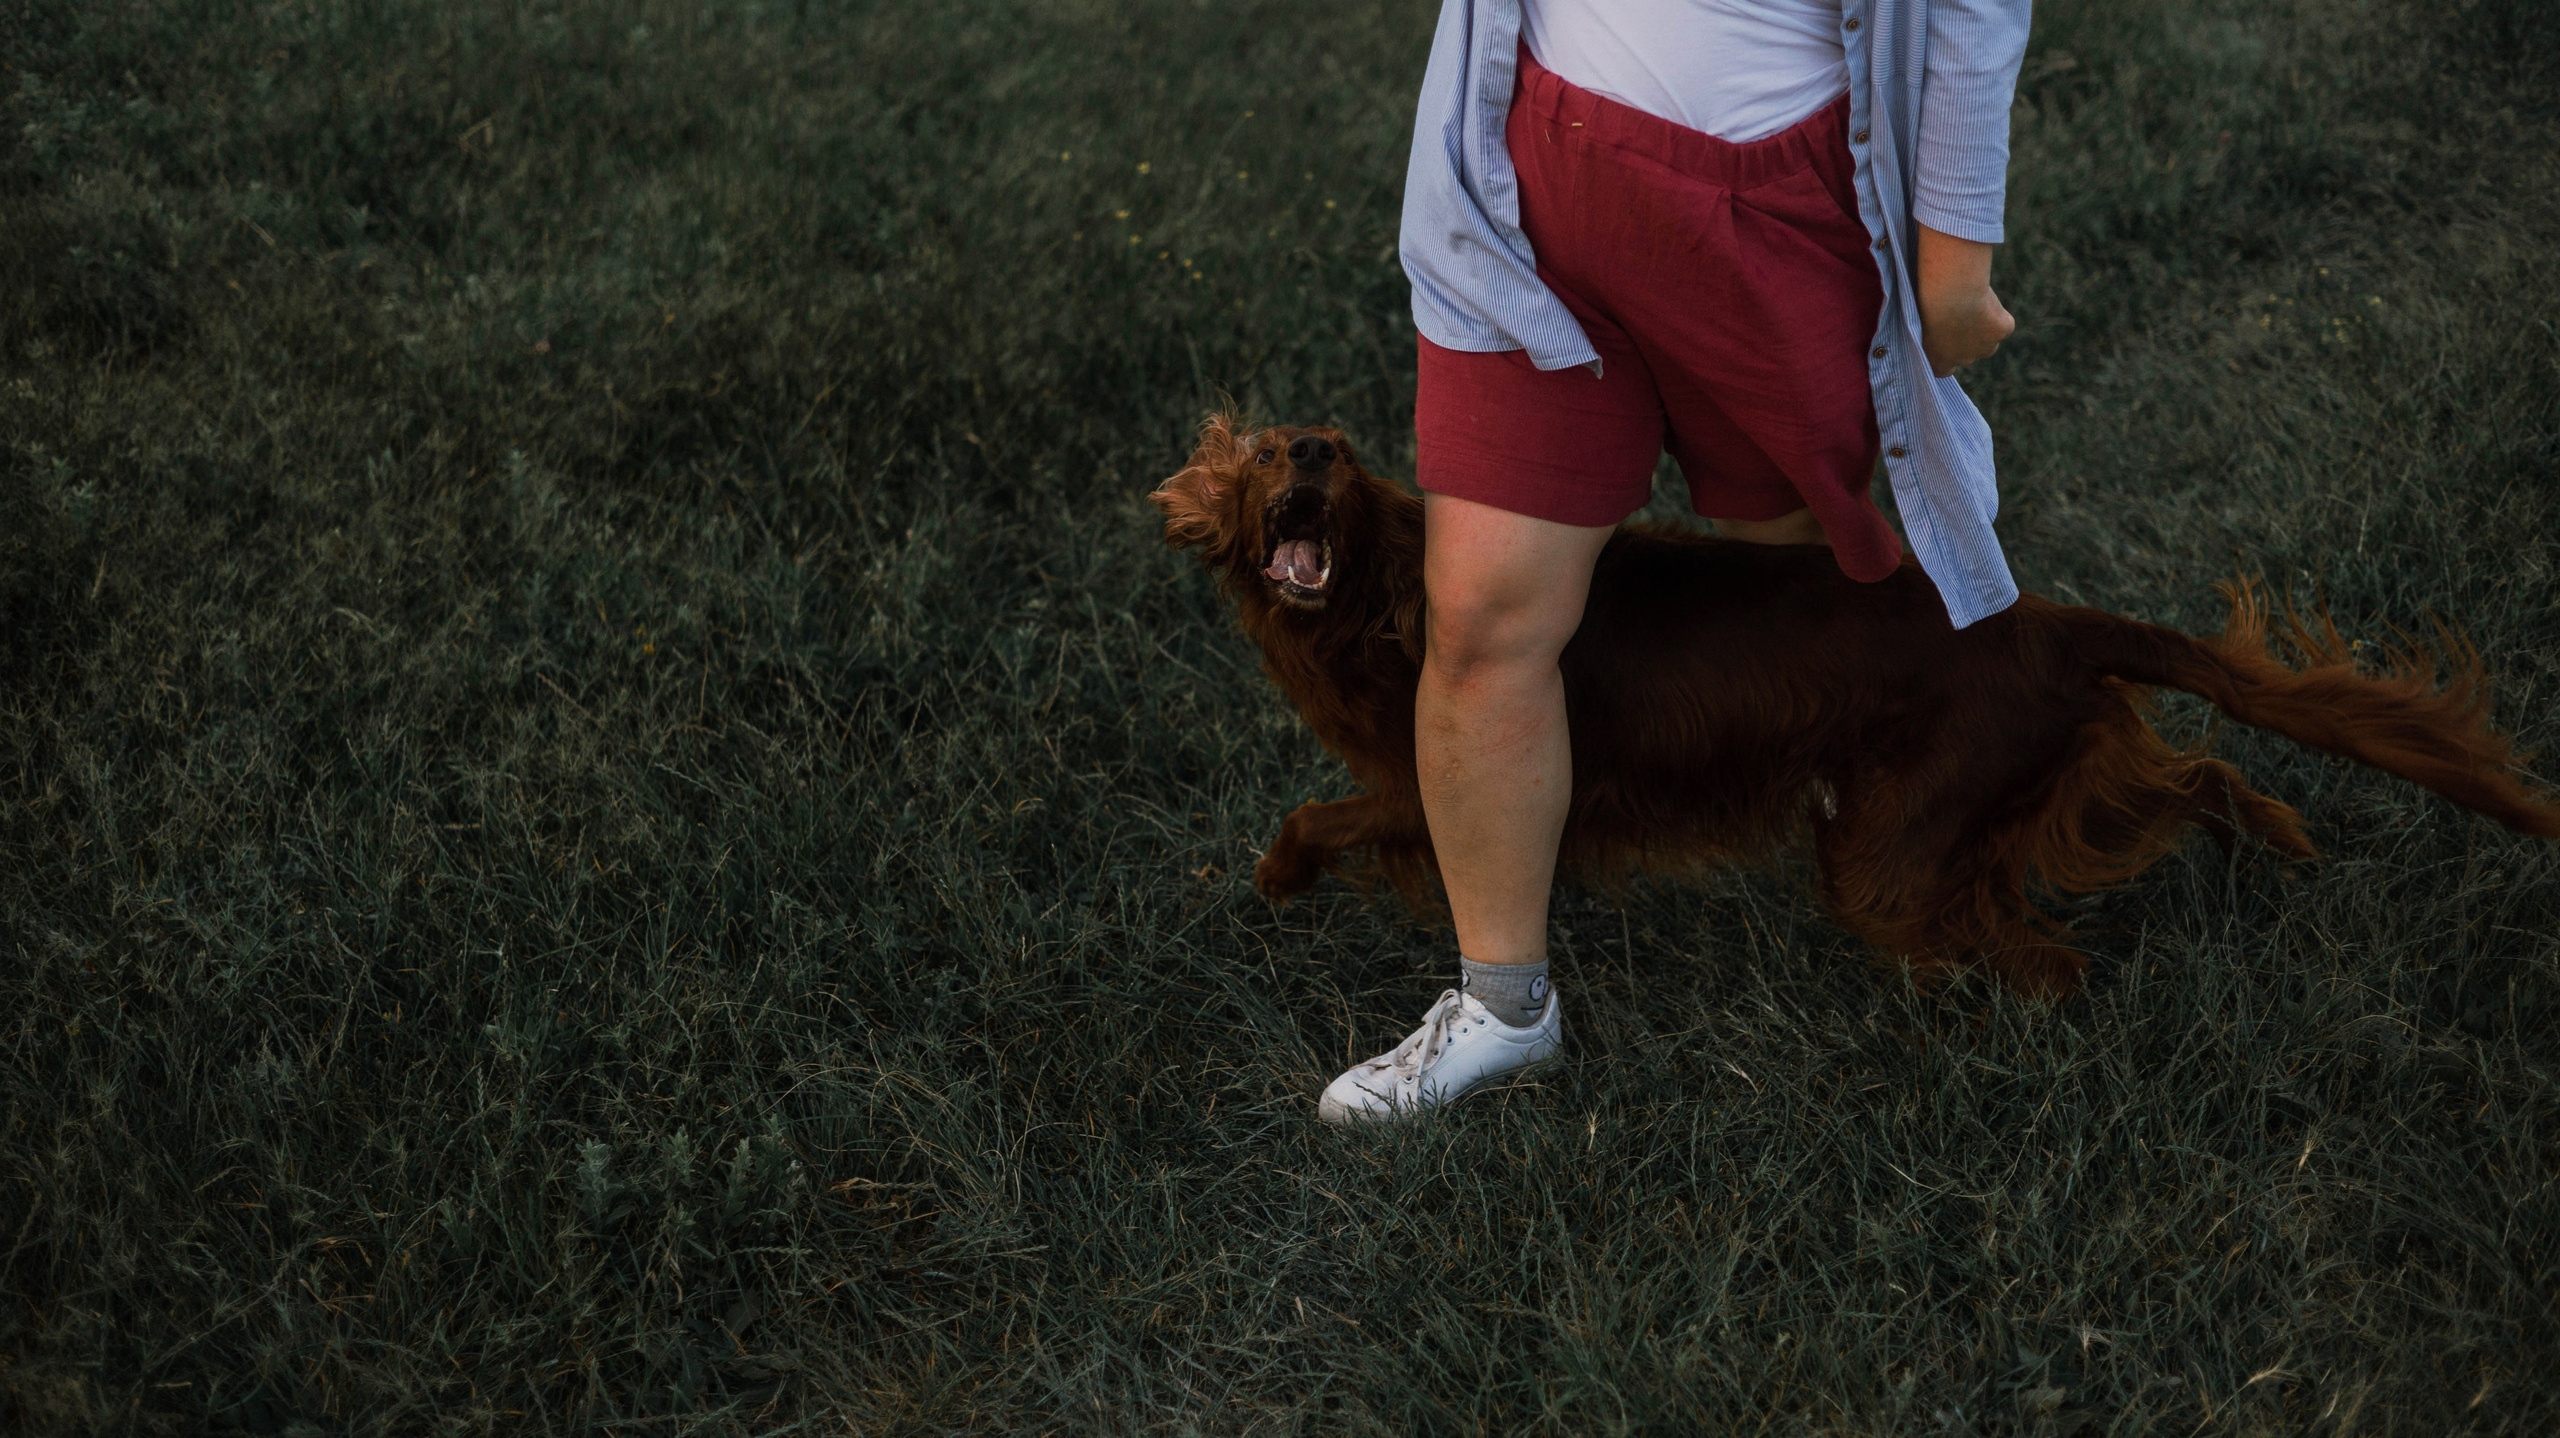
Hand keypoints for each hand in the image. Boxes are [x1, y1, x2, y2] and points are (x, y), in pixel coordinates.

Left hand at [1914, 223, 2014, 376]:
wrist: (1950, 293)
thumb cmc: (1925, 303)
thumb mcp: (1914, 323)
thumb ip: (1919, 333)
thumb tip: (1912, 328)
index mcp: (1939, 362)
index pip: (1945, 369)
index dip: (1946, 353)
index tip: (1943, 337)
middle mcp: (1964, 360)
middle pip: (1970, 354)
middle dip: (1966, 339)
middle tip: (1958, 314)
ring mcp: (1986, 347)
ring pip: (1989, 341)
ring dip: (1984, 329)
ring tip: (1972, 306)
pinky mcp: (2002, 331)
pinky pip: (2003, 324)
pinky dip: (1998, 314)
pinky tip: (1986, 299)